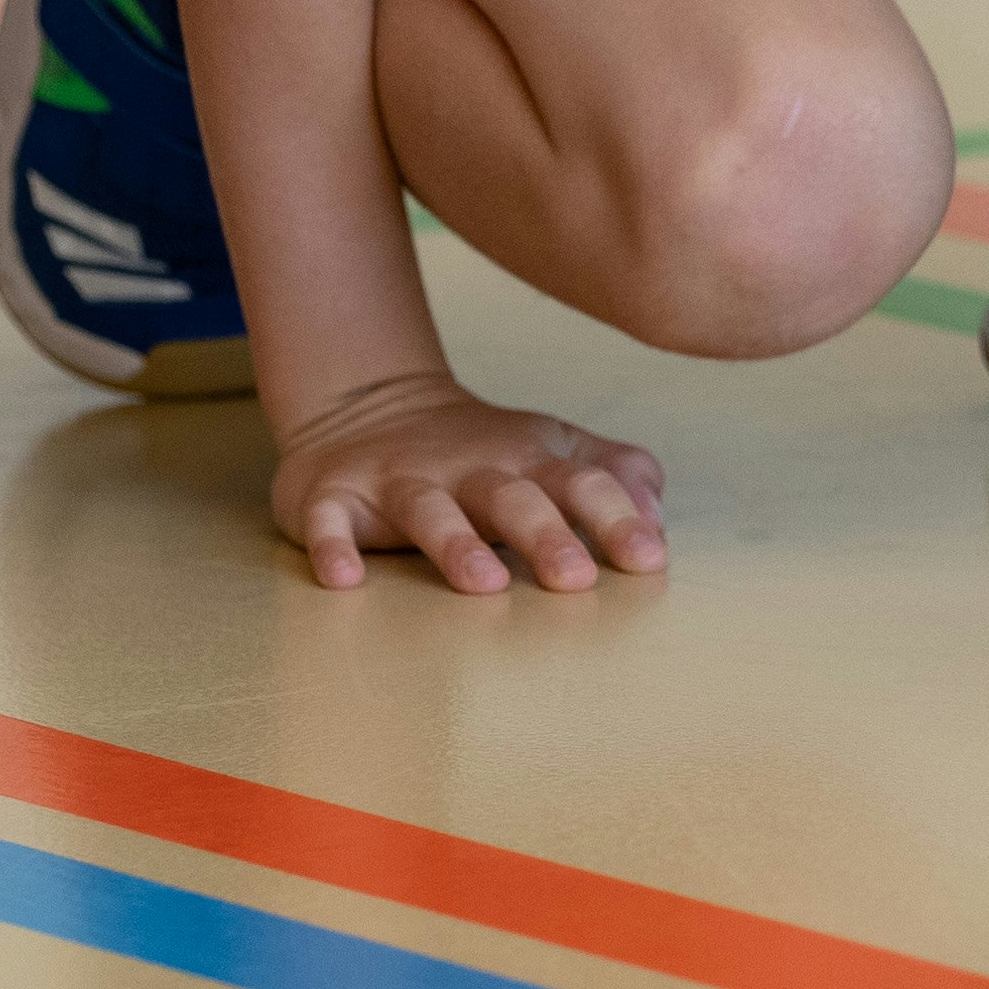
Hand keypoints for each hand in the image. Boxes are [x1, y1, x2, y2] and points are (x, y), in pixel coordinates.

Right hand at [271, 371, 666, 593]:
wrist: (367, 405)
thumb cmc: (481, 453)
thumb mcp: (552, 450)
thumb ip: (613, 477)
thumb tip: (658, 518)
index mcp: (527, 460)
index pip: (579, 482)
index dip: (614, 516)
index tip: (647, 558)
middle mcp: (466, 467)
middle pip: (509, 496)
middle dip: (544, 534)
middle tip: (575, 578)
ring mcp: (398, 480)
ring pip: (428, 509)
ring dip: (455, 544)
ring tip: (483, 583)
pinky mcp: (334, 495)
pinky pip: (330, 521)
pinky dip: (334, 547)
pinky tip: (344, 579)